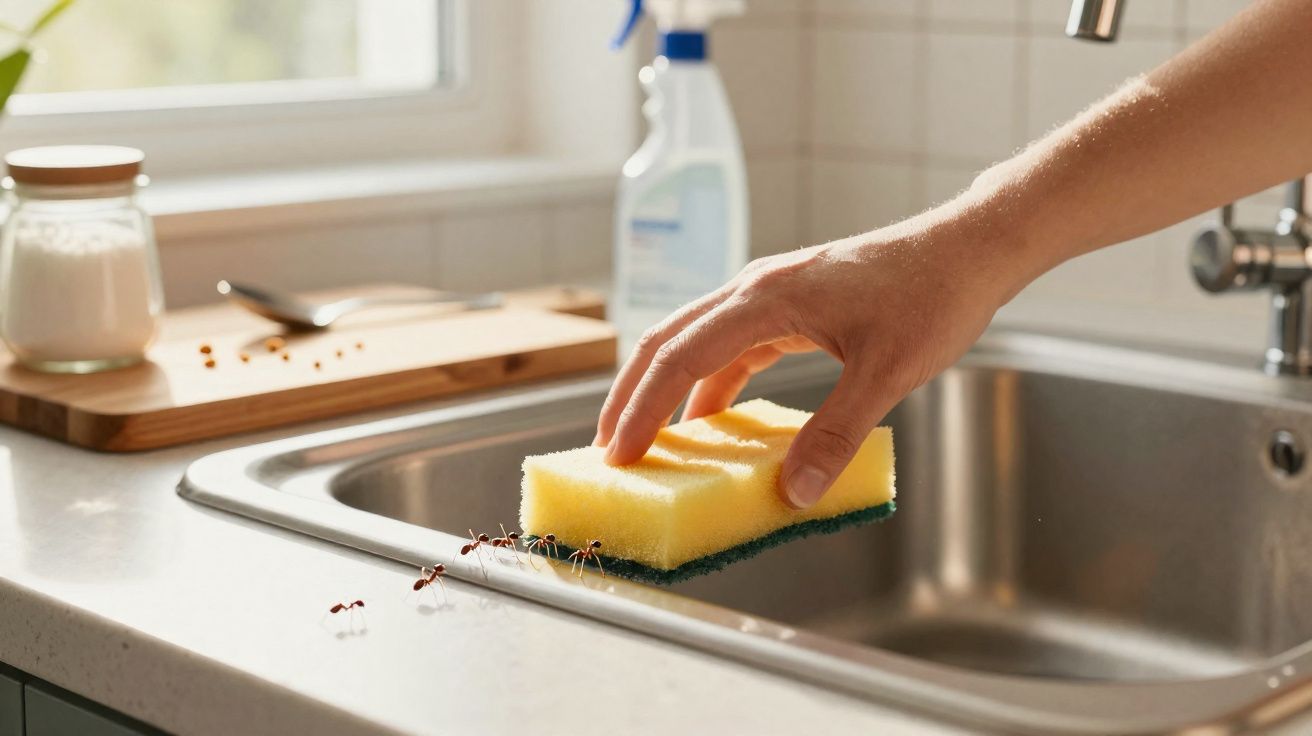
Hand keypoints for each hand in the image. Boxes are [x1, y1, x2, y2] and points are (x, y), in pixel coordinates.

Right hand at [593, 212, 1026, 508]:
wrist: (968, 249)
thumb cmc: (933, 297)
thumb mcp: (887, 373)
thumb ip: (836, 434)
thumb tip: (792, 493)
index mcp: (767, 298)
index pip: (681, 355)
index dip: (643, 408)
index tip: (618, 452)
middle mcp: (756, 288)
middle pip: (668, 340)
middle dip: (632, 395)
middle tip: (609, 448)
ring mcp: (770, 292)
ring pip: (694, 340)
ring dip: (665, 388)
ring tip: (647, 438)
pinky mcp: (789, 304)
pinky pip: (730, 345)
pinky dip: (709, 383)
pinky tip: (711, 419)